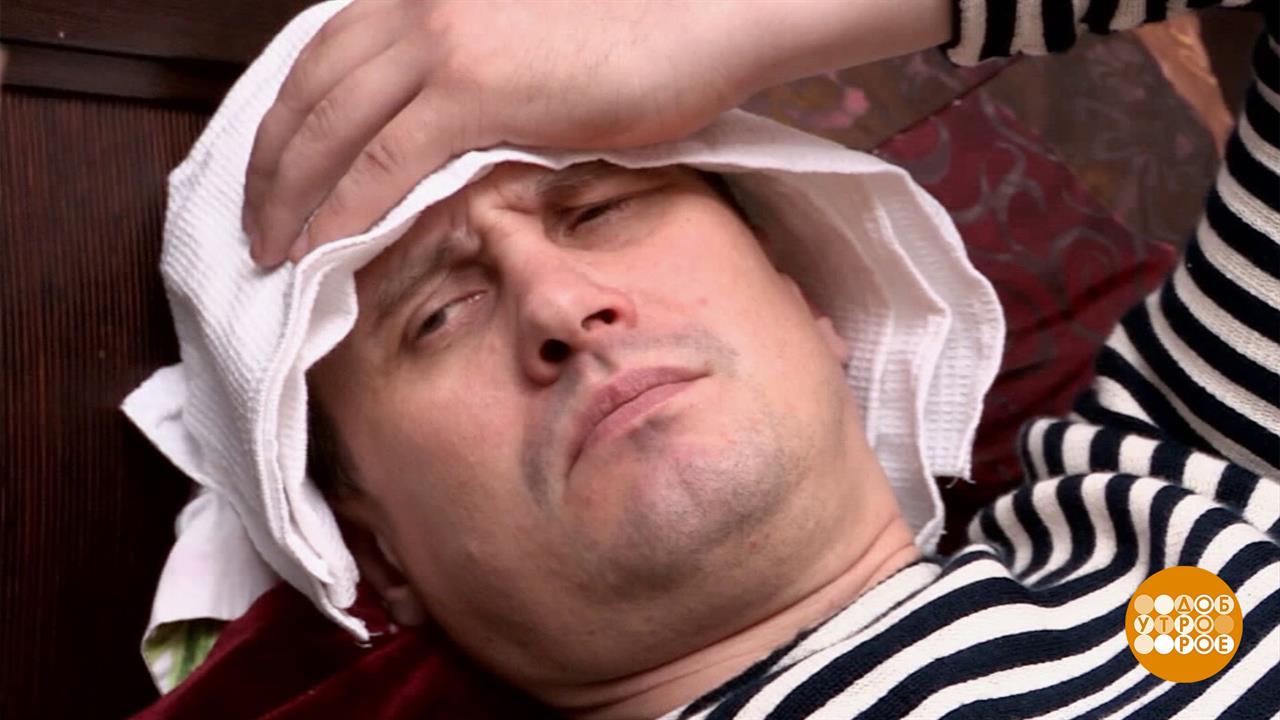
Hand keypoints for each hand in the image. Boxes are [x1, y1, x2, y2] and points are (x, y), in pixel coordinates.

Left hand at [242, 0, 757, 265]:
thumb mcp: (527, 51)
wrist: (702, 17)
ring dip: (291, 197)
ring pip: (330, 129)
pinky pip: (381, 159)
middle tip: (257, 226)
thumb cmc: (635, 36)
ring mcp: (441, 42)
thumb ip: (470, 84)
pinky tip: (323, 249)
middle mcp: (417, 7)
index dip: (286, 128)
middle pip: (308, 93)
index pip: (322, 62)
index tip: (274, 179)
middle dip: (270, 168)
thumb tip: (437, 145)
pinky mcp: (473, 86)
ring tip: (275, 252)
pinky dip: (342, 210)